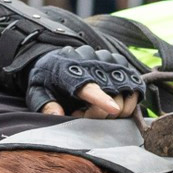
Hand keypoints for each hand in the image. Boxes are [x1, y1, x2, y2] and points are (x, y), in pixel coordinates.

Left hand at [27, 45, 144, 118]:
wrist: (58, 57)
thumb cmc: (48, 78)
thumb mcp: (37, 91)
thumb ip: (45, 105)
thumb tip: (58, 115)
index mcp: (70, 70)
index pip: (89, 87)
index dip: (101, 99)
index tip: (113, 109)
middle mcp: (94, 62)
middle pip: (110, 96)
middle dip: (99, 114)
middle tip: (80, 114)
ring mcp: (111, 62)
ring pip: (125, 94)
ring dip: (115, 109)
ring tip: (94, 107)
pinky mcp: (122, 65)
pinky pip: (135, 89)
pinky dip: (127, 102)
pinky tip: (110, 101)